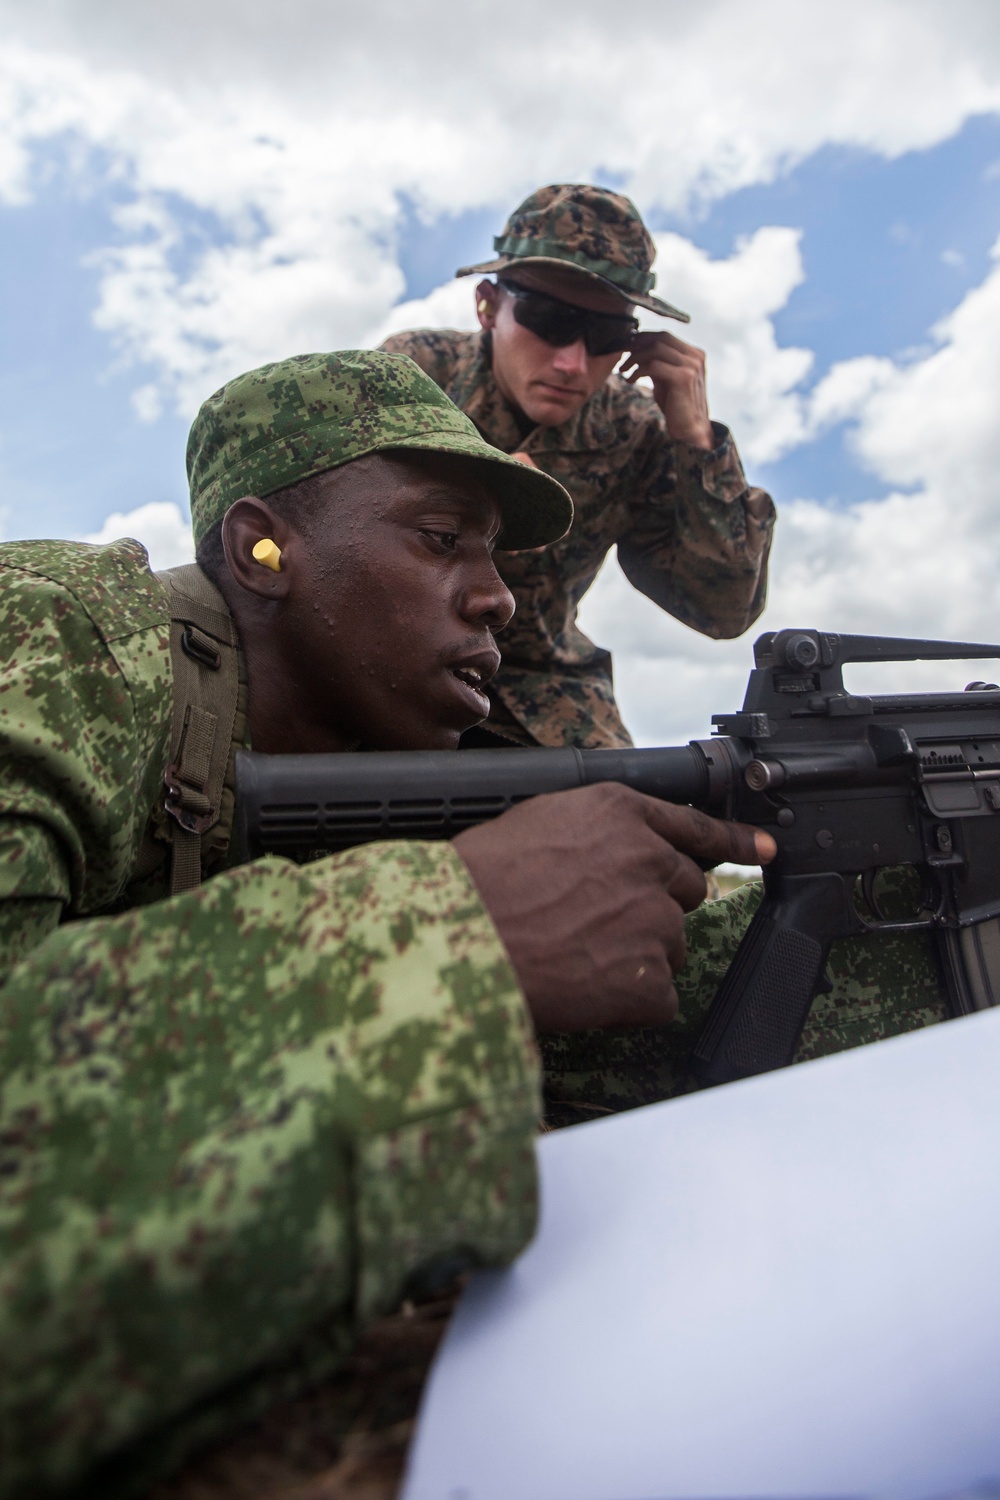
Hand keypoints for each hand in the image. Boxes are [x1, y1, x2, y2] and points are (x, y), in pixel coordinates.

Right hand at [454, 783, 774, 1033]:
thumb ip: (594, 830)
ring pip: (670, 946)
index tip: (765, 848)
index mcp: (619, 812)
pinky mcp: (650, 976)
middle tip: (594, 925)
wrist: (455, 940)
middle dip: (651, 909)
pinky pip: (659, 998)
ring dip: (635, 958)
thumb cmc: (476, 883)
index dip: (734, 840)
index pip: (695, 825)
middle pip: (685, 890)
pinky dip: (627, 1003)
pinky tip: (582, 988)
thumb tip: (613, 851)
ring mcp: (654, 918)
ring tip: (573, 956)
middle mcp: (647, 858)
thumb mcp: (536, 822)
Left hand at [620, 331, 713, 448]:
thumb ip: (657, 363)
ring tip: (624, 371)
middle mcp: (695, 356)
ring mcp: (691, 366)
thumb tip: (637, 349)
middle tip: (622, 358)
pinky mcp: (684, 378)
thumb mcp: (666, 379)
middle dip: (637, 345)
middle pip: (660, 337)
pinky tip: (631, 380)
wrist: (690, 430)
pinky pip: (654, 366)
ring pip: (655, 349)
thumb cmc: (677, 406)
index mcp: (693, 354)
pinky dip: (638, 371)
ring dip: (635, 358)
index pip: (664, 335)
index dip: (642, 339)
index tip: (626, 348)